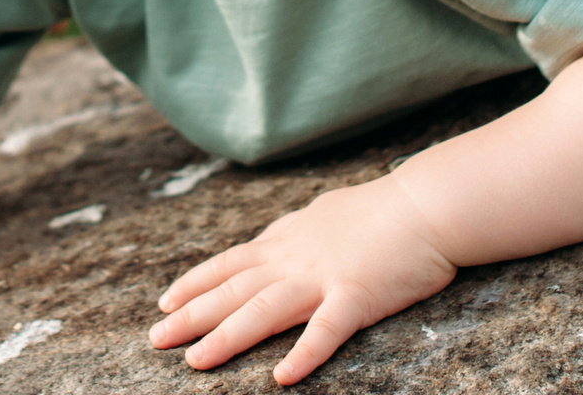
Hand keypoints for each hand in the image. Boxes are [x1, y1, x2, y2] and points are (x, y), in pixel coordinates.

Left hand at [148, 173, 457, 384]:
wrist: (426, 204)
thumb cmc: (384, 209)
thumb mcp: (326, 213)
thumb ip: (297, 232)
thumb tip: (275, 240)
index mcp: (289, 239)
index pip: (230, 262)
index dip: (195, 282)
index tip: (164, 300)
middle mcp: (296, 259)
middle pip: (234, 289)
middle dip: (191, 315)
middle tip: (155, 337)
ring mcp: (324, 277)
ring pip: (264, 310)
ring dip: (227, 336)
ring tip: (196, 361)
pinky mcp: (357, 296)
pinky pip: (326, 331)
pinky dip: (302, 355)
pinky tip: (280, 377)